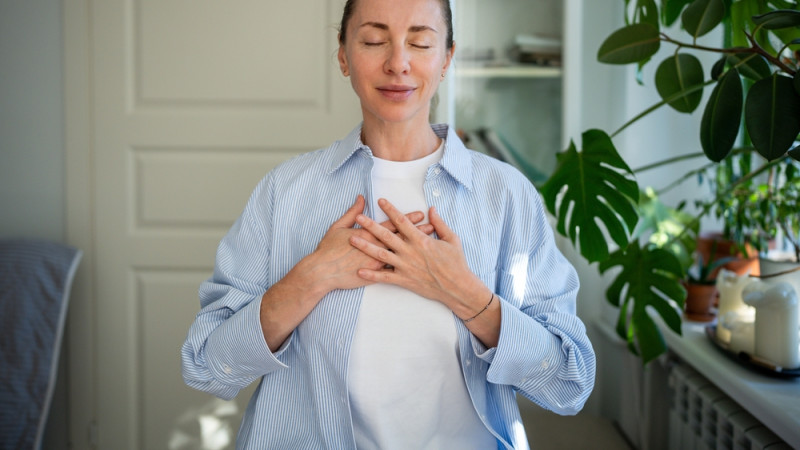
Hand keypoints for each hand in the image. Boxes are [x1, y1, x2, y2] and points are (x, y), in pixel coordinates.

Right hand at [306, 195, 433, 292]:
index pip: (392, 224)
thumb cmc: (328, 249)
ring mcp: (376, 262)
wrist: (321, 272)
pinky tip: (417, 268)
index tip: (421, 214)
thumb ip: (352, 212)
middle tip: (433, 227)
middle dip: (418, 232)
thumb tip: (361, 199)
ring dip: (415, 250)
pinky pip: (392, 272)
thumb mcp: (338, 226)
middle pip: (401, 238)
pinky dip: (404, 269)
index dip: (408, 219)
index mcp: (368, 233)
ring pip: (401, 255)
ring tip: (430, 247)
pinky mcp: (373, 275)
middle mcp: (375, 247)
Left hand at [350, 198, 490, 316]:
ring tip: (352, 240)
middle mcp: (410, 251)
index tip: (380, 201)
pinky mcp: (404, 280)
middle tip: (358, 218)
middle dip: (371, 226)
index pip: (401, 221)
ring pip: (381, 254)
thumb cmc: (456, 263)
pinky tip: (360, 271)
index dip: (390, 210)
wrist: (457, 287)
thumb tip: (432, 209)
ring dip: (366, 246)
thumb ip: (440, 223)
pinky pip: (385, 277)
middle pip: (386, 235)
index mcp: (421, 240)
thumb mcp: (452, 239)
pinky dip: (372, 275)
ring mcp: (405, 266)